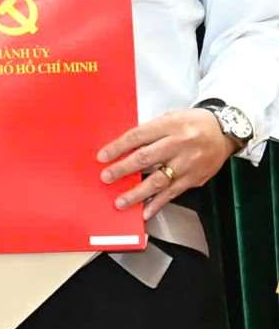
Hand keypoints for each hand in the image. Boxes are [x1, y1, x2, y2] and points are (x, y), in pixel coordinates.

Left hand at [99, 108, 236, 219]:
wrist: (225, 132)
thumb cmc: (194, 123)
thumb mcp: (170, 118)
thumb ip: (149, 132)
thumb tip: (123, 148)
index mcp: (171, 125)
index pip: (138, 136)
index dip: (118, 147)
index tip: (103, 157)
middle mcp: (180, 144)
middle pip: (146, 158)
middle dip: (123, 169)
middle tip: (107, 178)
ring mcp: (189, 163)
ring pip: (159, 180)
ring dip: (138, 193)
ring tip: (122, 201)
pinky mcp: (195, 178)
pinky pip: (174, 193)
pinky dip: (158, 203)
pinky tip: (146, 210)